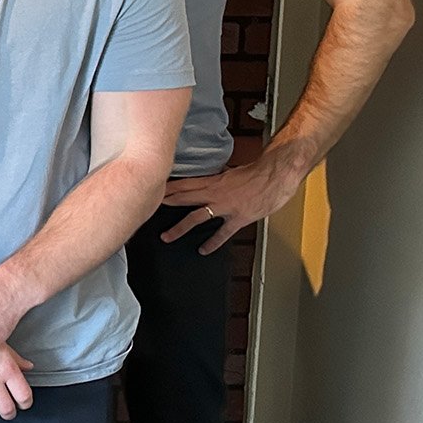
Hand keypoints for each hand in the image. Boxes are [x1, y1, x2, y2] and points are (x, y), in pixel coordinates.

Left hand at [160, 153, 305, 253]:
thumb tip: (207, 182)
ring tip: (166, 236)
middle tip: (146, 210)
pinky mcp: (239, 218)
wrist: (277, 175)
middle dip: (165, 204)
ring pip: (196, 217)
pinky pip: (222, 232)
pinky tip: (203, 250)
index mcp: (213, 180)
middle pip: (184, 198)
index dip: (166, 188)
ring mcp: (226, 206)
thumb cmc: (258, 173)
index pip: (183, 184)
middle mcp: (215, 193)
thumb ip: (218, 180)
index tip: (151, 191)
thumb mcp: (232, 173)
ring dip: (179, 227)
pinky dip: (213, 242)